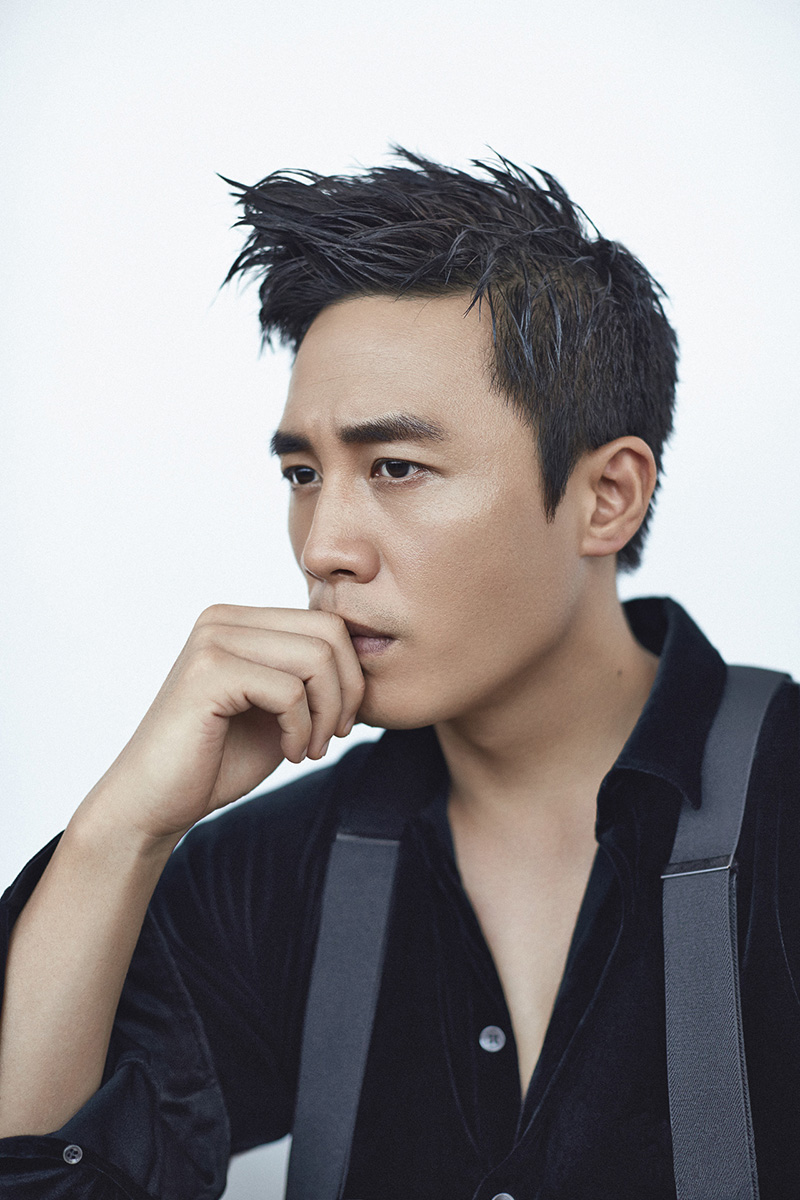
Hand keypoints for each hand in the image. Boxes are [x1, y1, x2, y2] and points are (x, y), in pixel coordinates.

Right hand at [79, 605, 364, 844]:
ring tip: (310, 748)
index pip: (327, 622)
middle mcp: (223, 618)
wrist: (155, 804)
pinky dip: (302, 729)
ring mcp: (213, 640)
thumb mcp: (278, 709)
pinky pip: (290, 690)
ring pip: (317, 658)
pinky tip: (289, 753)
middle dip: (347, 691)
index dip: (350, 675)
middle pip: (329, 632)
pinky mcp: (208, 671)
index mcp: (240, 620)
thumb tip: (367, 651)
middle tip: (332, 737)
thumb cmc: (218, 761)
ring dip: (327, 714)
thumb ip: (310, 676)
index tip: (340, 722)